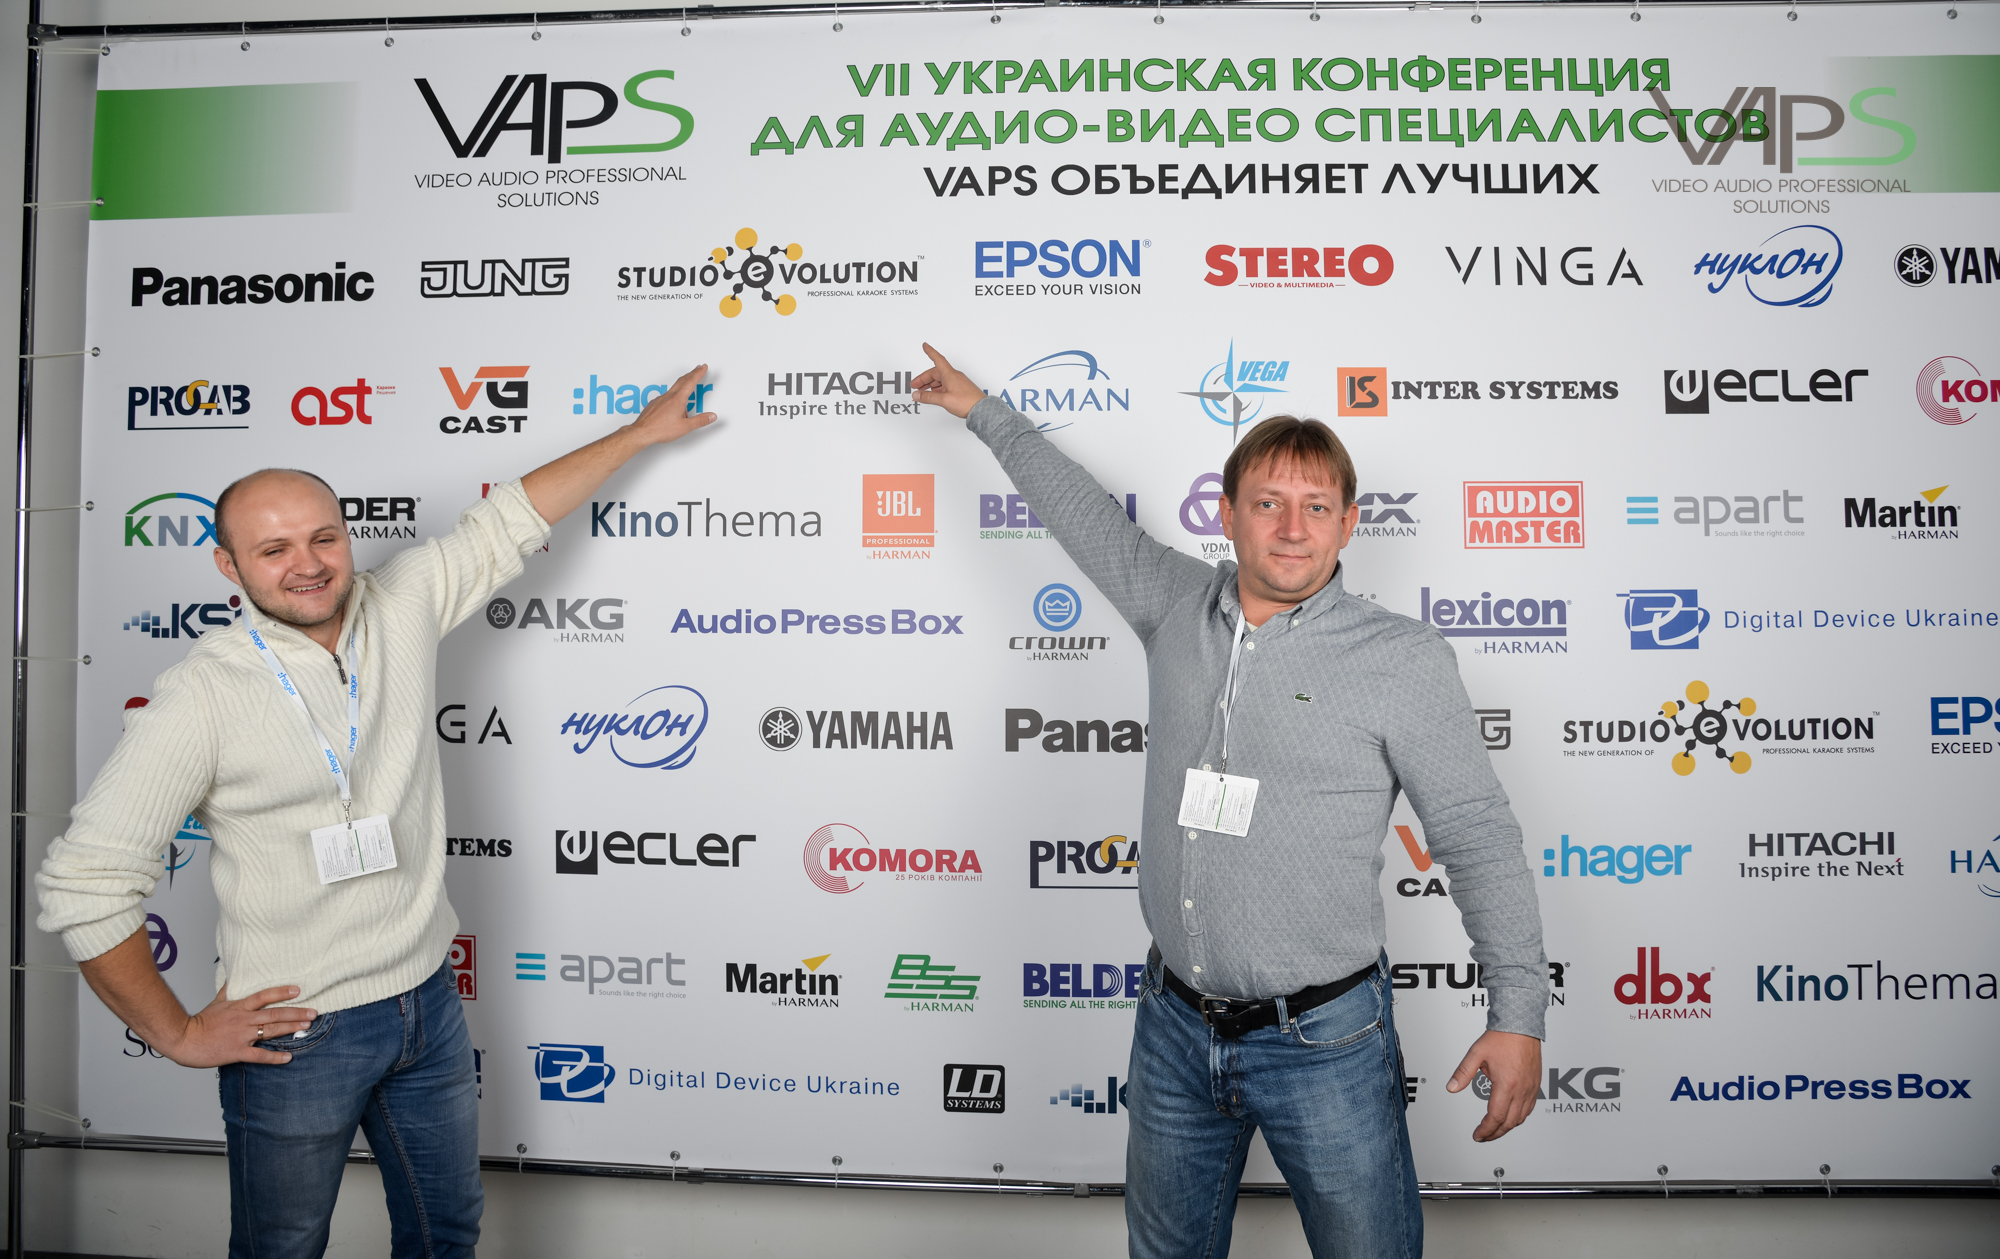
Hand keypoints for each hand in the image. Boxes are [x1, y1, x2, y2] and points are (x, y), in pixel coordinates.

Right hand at [157, 984, 318, 1068]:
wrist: (183, 1039)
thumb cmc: (199, 1022)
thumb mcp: (216, 1002)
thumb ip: (228, 990)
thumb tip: (234, 977)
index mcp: (239, 1007)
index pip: (264, 996)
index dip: (281, 992)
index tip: (298, 990)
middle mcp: (243, 1020)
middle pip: (274, 1014)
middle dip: (296, 1013)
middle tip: (314, 1012)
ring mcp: (241, 1036)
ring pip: (271, 1031)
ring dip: (291, 1028)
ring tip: (307, 1026)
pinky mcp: (236, 1052)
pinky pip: (259, 1056)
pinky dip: (274, 1057)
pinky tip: (288, 1057)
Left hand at [628, 364, 717, 445]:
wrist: (642, 432)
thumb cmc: (660, 430)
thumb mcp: (685, 427)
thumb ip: (700, 421)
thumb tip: (711, 416)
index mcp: (677, 400)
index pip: (690, 382)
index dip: (698, 373)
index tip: (703, 367)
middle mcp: (668, 396)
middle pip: (682, 381)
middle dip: (691, 373)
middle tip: (698, 368)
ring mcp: (660, 399)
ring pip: (674, 389)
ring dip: (683, 386)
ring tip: (688, 394)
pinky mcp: (654, 404)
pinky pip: (666, 397)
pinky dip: (673, 397)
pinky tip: (673, 406)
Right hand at [910, 343, 985, 418]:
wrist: (980, 409)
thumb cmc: (967, 402)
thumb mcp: (943, 400)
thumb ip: (928, 397)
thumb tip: (917, 394)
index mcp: (949, 374)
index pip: (937, 359)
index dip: (930, 352)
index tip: (925, 346)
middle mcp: (953, 376)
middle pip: (935, 373)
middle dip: (923, 379)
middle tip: (914, 385)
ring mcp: (957, 382)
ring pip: (939, 380)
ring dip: (929, 385)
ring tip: (922, 392)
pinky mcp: (960, 389)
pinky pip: (945, 385)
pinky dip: (936, 389)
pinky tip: (933, 394)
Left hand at [1445, 1029, 1540, 1141]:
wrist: (1521, 1025)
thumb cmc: (1502, 1037)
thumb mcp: (1476, 1054)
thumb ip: (1463, 1073)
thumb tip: (1452, 1087)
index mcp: (1506, 1085)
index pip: (1495, 1117)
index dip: (1485, 1130)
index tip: (1478, 1135)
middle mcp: (1521, 1090)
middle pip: (1509, 1123)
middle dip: (1495, 1133)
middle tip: (1484, 1136)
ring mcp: (1531, 1088)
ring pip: (1521, 1118)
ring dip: (1507, 1127)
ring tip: (1495, 1129)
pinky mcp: (1536, 1084)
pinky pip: (1530, 1108)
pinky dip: (1519, 1117)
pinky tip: (1511, 1116)